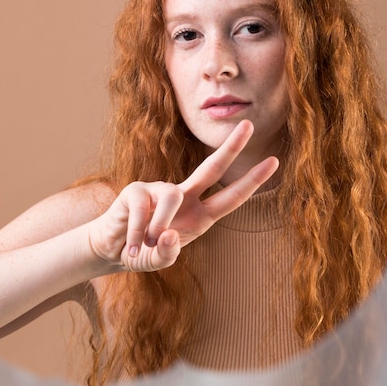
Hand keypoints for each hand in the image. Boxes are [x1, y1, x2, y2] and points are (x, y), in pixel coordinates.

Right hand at [87, 120, 278, 272]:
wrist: (111, 249)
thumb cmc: (142, 252)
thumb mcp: (158, 261)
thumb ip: (166, 255)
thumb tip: (170, 234)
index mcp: (199, 215)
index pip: (230, 196)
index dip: (251, 180)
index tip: (274, 161)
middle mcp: (184, 197)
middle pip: (212, 168)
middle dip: (231, 147)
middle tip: (249, 124)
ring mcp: (160, 190)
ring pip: (172, 198)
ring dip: (159, 227)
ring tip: (146, 245)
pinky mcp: (137, 189)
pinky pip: (144, 208)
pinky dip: (138, 233)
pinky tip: (131, 243)